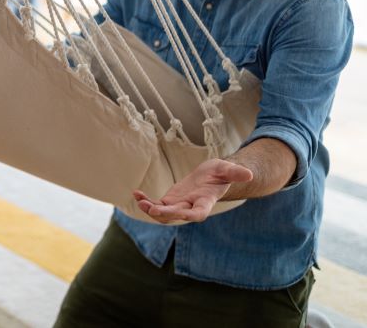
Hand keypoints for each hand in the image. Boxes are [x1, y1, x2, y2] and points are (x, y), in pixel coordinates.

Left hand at [132, 158, 252, 223]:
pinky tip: (136, 193)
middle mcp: (191, 208)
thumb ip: (235, 173)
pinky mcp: (170, 201)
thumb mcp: (227, 169)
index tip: (180, 214)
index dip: (189, 215)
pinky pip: (156, 204)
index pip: (198, 214)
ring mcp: (179, 206)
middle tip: (149, 206)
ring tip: (140, 199)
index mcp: (205, 202)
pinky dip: (146, 200)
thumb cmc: (221, 173)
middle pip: (177, 215)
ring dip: (151, 209)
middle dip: (163, 213)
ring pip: (164, 214)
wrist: (212, 177)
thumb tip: (249, 174)